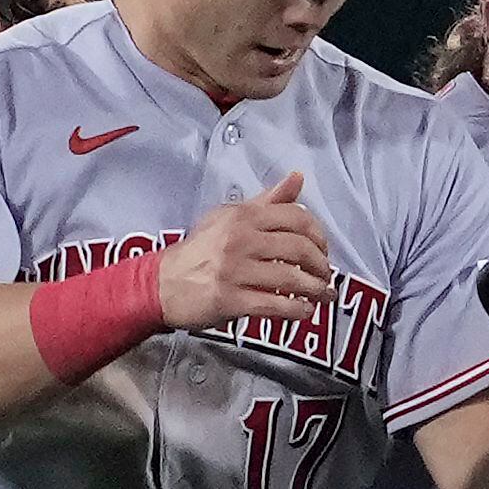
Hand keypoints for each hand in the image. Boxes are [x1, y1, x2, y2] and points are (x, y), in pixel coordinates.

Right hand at [156, 171, 332, 331]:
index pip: (296, 218)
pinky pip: (275, 305)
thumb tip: (297, 178)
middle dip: (321, 265)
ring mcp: (235, 270)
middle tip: (325, 276)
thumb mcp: (229, 217)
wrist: (162, 283)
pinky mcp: (231, 299)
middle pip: (299, 249)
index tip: (323, 249)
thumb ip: (266, 201)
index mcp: (243, 216)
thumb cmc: (199, 251)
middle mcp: (241, 240)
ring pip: (291, 278)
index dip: (318, 235)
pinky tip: (304, 311)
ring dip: (315, 290)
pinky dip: (297, 310)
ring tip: (323, 296)